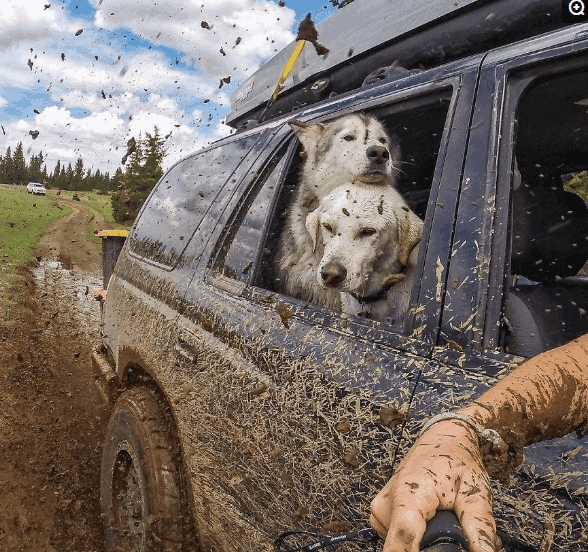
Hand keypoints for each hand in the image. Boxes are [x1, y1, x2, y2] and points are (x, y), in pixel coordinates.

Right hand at [369, 420, 499, 551]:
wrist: (442, 437)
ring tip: (447, 523)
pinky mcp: (381, 513)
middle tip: (461, 535)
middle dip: (433, 548)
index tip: (437, 550)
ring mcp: (380, 509)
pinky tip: (433, 523)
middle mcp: (387, 503)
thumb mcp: (475, 490)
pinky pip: (398, 537)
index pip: (402, 541)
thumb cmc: (457, 458)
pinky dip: (417, 536)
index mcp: (409, 494)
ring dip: (426, 542)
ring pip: (402, 545)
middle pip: (405, 547)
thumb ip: (479, 526)